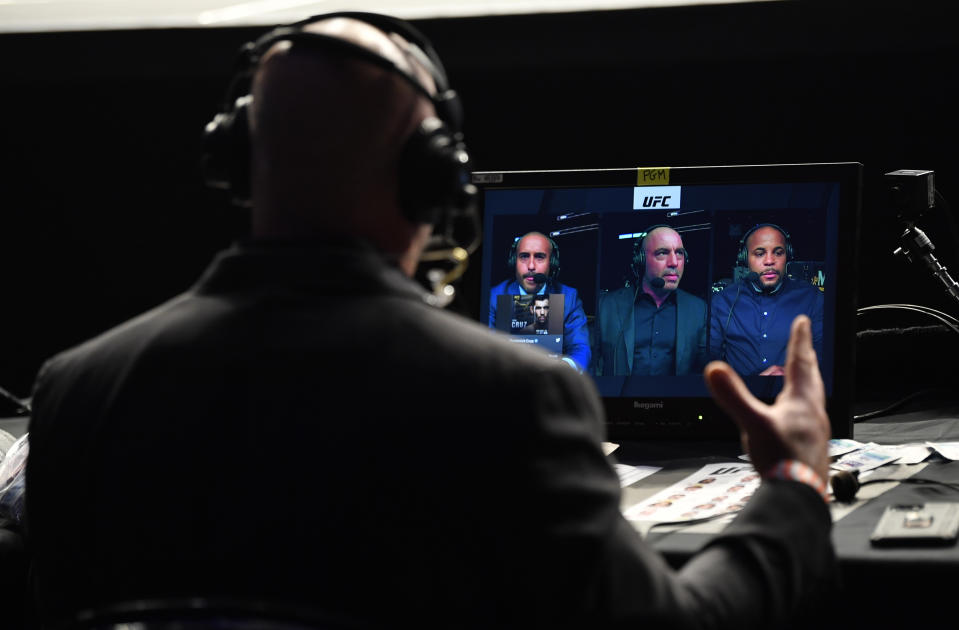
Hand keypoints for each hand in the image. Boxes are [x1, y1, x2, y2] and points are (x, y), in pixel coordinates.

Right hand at [703, 315, 830, 481]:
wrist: (800, 495)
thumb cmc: (783, 461)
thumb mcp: (753, 424)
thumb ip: (733, 396)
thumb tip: (714, 369)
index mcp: (801, 402)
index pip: (800, 363)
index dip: (800, 340)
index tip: (803, 322)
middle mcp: (813, 414)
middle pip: (812, 379)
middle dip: (807, 358)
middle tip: (806, 344)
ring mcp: (815, 432)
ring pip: (813, 399)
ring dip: (808, 383)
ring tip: (803, 378)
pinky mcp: (811, 448)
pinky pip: (809, 419)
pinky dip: (802, 409)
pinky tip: (793, 419)